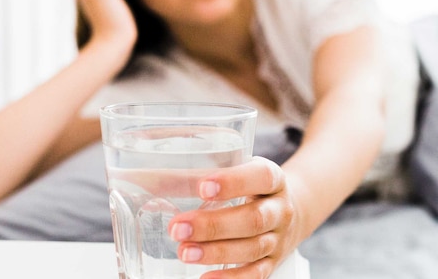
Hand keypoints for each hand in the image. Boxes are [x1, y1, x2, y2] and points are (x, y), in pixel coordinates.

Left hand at [168, 157, 303, 278]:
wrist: (293, 209)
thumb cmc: (252, 186)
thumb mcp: (238, 170)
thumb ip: (202, 174)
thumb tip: (144, 178)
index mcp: (273, 179)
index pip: (260, 177)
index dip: (234, 182)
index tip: (202, 187)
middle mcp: (280, 209)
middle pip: (254, 218)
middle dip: (214, 225)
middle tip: (178, 227)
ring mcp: (278, 238)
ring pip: (253, 248)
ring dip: (217, 252)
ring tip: (185, 252)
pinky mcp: (273, 262)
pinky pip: (256, 274)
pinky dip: (231, 278)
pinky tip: (206, 278)